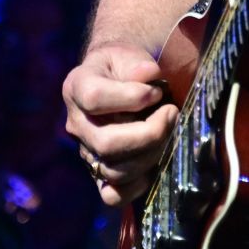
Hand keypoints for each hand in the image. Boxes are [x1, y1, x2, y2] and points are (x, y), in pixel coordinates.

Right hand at [62, 43, 178, 206]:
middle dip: (148, 133)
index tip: (156, 91)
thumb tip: (147, 75)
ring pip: (113, 169)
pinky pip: (111, 195)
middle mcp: (76, 123)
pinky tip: (152, 168)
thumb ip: (137, 63)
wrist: (117, 80)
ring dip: (150, 155)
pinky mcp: (99, 172)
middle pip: (106, 143)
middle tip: (172, 113)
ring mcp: (86, 151)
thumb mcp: (128, 53)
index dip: (131, 97)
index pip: (95, 98)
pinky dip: (135, 187)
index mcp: (77, 87)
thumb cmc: (124, 66)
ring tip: (169, 132)